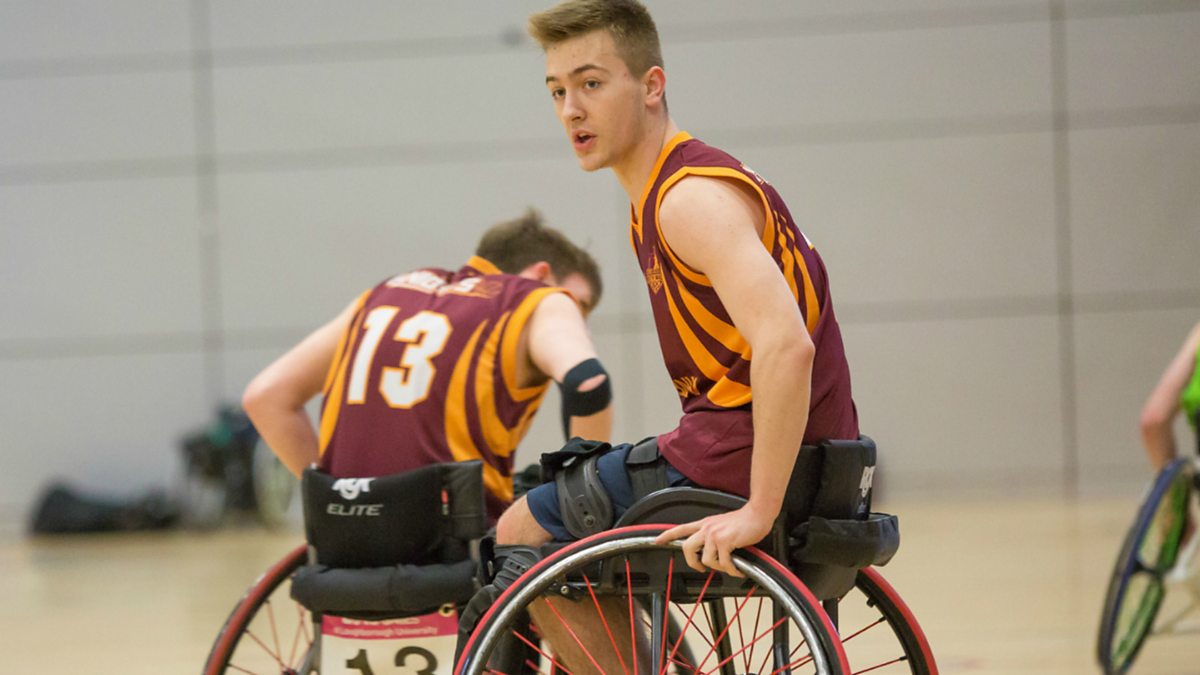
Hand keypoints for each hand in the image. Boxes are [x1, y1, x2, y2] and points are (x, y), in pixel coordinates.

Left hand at [653, 505, 775, 576]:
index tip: (657, 541)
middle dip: (692, 562)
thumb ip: (713, 535)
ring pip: (706, 560)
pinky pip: (723, 564)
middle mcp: (706, 528)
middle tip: (701, 569)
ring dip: (719, 567)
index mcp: (705, 523)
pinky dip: (731, 570)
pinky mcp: (725, 542)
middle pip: (687, 547)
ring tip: (729, 566)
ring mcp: (714, 535)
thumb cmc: (744, 520)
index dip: (667, 535)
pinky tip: (737, 569)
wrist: (758, 513)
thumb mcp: (722, 524)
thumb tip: (711, 553)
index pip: (681, 528)